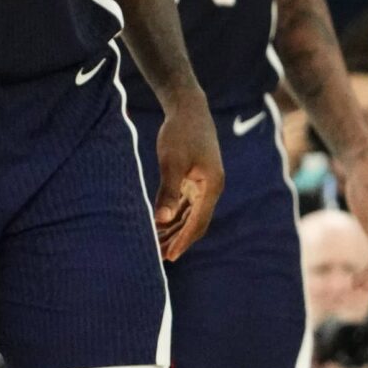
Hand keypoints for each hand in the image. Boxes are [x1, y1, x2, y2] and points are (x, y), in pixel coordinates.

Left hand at [152, 98, 223, 259]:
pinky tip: (159, 225)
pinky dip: (173, 216)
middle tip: (159, 258)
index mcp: (211, 187)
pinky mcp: (195, 179)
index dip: (183, 241)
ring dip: (175, 230)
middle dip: (178, 240)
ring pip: (189, 215)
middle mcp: (211, 189)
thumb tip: (161, 219)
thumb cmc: (180, 132)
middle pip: (195, 223)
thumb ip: (168, 191)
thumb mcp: (172, 161)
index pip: (197, 223)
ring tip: (157, 246)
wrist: (189, 108)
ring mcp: (204, 184)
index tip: (169, 257)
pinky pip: (185, 204)